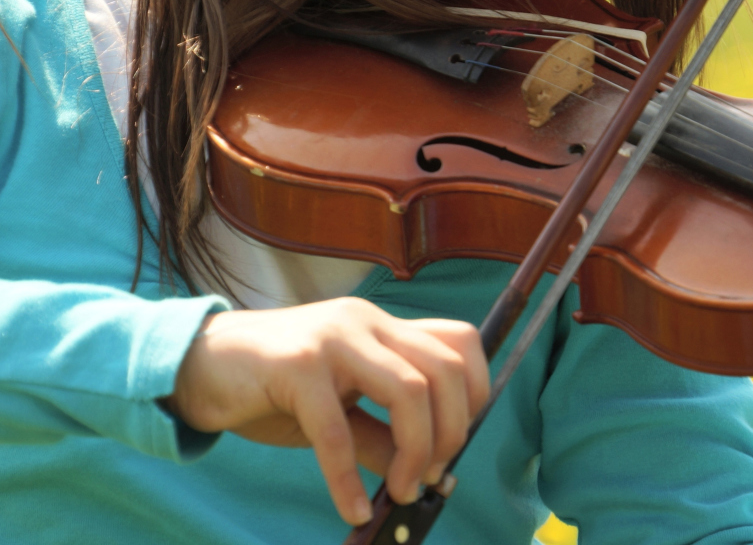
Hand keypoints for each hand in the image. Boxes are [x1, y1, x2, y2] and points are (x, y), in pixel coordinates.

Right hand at [165, 299, 488, 524]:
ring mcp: (334, 338)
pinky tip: (352, 509)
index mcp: (382, 326)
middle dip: (451, 432)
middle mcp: (366, 321)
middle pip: (444, 369)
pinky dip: (348, 480)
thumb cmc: (274, 388)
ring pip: (408, 390)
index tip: (458, 442)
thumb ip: (383, 433)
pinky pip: (337, 431)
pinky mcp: (296, 365)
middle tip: (426, 478)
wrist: (198, 364)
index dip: (476, 392)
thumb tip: (433, 475)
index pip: (459, 341)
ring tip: (399, 492)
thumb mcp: (339, 410)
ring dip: (415, 452)